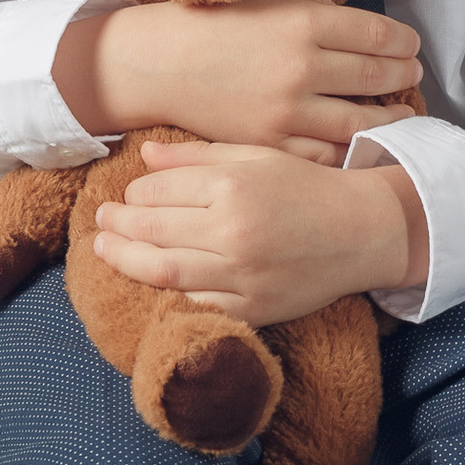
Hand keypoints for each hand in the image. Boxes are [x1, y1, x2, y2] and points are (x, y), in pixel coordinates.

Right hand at [57, 0, 420, 159]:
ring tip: (401, 113)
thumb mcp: (266, 3)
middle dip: (403, 75)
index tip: (412, 46)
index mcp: (304, 23)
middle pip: (376, 76)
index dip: (404, 42)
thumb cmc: (212, 24)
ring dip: (389, 117)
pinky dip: (350, 149)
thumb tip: (351, 23)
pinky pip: (325, 152)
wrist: (158, 63)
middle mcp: (302, 66)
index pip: (377, 34)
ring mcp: (287, 109)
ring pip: (360, 121)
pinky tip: (361, 143)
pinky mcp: (271, 142)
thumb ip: (313, 13)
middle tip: (413, 75)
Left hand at [90, 142, 427, 320]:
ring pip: (162, 271)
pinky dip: (165, 292)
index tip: (129, 191)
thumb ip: (198, 157)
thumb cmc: (308, 187)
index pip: (159, 190)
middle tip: (101, 219)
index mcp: (233, 187)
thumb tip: (143, 156)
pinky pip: (194, 302)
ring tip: (105, 248)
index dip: (136, 190)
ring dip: (125, 259)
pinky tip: (149, 280)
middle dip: (118, 223)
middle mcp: (233, 232)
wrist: (362, 232)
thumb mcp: (257, 156)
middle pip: (152, 229)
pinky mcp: (252, 307)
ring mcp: (241, 274)